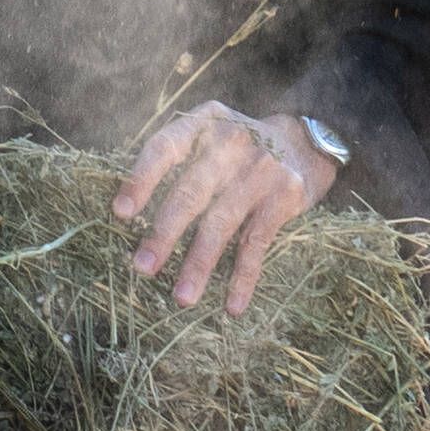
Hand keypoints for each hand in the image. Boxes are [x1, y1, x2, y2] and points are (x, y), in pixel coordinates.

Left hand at [114, 101, 340, 315]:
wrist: (309, 140)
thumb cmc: (239, 147)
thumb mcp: (208, 135)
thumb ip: (176, 159)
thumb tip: (125, 211)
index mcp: (203, 125)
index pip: (164, 148)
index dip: (141, 180)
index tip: (120, 213)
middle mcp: (231, 143)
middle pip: (190, 192)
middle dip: (164, 234)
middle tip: (143, 268)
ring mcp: (260, 171)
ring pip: (221, 223)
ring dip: (199, 264)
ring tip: (182, 298)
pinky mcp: (284, 197)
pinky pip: (257, 243)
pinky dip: (244, 277)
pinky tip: (232, 305)